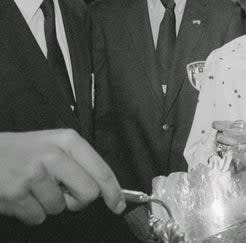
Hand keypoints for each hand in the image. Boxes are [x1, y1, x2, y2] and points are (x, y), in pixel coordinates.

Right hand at [0, 129, 124, 224]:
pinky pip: (37, 217)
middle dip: (78, 201)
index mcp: (68, 141)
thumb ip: (76, 162)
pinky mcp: (15, 194)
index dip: (113, 191)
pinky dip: (30, 212)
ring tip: (31, 188)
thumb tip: (102, 189)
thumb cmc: (21, 152)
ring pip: (59, 208)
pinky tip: (20, 196)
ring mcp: (34, 175)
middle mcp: (53, 155)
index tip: (117, 205)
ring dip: (47, 205)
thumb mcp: (52, 145)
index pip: (101, 170)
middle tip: (63, 195)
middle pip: (88, 193)